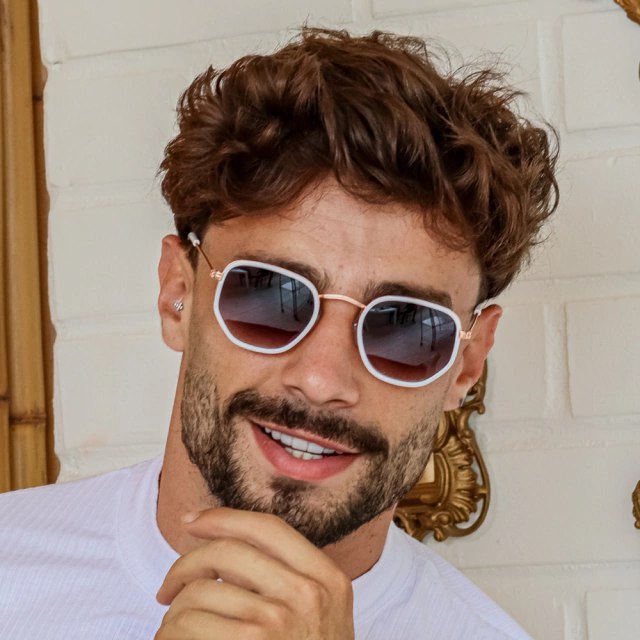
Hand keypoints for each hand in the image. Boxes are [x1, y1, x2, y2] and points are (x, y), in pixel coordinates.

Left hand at [154, 507, 354, 638]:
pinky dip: (169, 633)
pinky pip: (186, 626)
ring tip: (173, 626)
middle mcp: (305, 594)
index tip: (193, 521)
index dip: (224, 518)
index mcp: (326, 577)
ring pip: (199, 592)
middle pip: (227, 552)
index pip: (268, 527)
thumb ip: (288, 576)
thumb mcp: (321, 613)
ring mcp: (276, 624)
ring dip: (174, 609)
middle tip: (168, 585)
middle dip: (185, 563)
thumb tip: (223, 546)